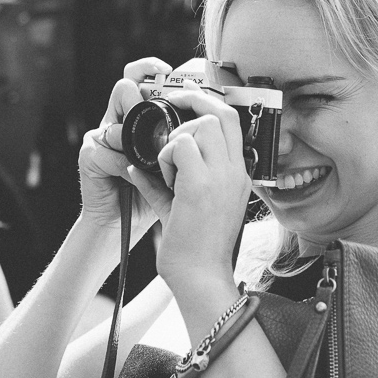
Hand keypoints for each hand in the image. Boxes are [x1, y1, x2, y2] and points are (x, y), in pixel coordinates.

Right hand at [78, 57, 177, 232]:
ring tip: (148, 161)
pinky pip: (109, 151)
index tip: (169, 70)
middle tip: (157, 121)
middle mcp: (116, 121)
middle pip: (125, 88)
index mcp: (137, 118)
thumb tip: (209, 115)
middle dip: (142, 102)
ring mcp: (99, 137)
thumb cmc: (151, 194)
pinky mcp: (88, 155)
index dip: (149, 68)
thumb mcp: (173, 161)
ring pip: (117, 118)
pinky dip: (125, 166)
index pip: (138, 78)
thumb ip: (183, 138)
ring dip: (136, 143)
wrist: (123, 225)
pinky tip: (133, 177)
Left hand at [127, 87, 252, 294]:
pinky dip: (166, 155)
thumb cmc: (195, 250)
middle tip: (171, 105)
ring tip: (168, 166)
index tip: (187, 100)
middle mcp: (236, 173)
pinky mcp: (201, 186)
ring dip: (178, 137)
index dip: (210, 104)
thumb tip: (138, 167)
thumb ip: (164, 185)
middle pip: (223, 113)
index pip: (233, 123)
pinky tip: (164, 177)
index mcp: (238, 176)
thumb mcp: (183, 208)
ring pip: (203, 124)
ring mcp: (222, 177)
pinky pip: (181, 145)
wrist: (200, 278)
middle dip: (194, 100)